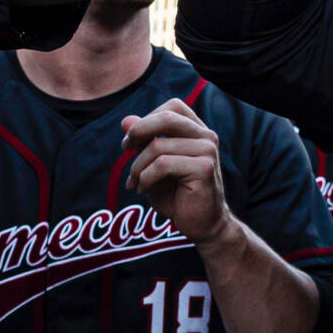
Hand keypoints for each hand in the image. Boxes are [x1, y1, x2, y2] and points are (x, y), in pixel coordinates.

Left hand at [124, 97, 229, 244]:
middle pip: (166, 118)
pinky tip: (143, 190)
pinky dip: (145, 178)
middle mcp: (206, 137)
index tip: (131, 140)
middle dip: (138, 132)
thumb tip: (125, 120)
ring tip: (135, 183)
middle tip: (124, 149)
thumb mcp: (154, 165)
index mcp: (198, 131)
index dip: (147, 119)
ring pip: (158, 147)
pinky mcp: (204, 169)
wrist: (201, 225)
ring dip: (137, 167)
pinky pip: (162, 165)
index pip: (172, 107)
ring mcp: (208, 151)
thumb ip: (144, 142)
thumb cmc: (177, 195)